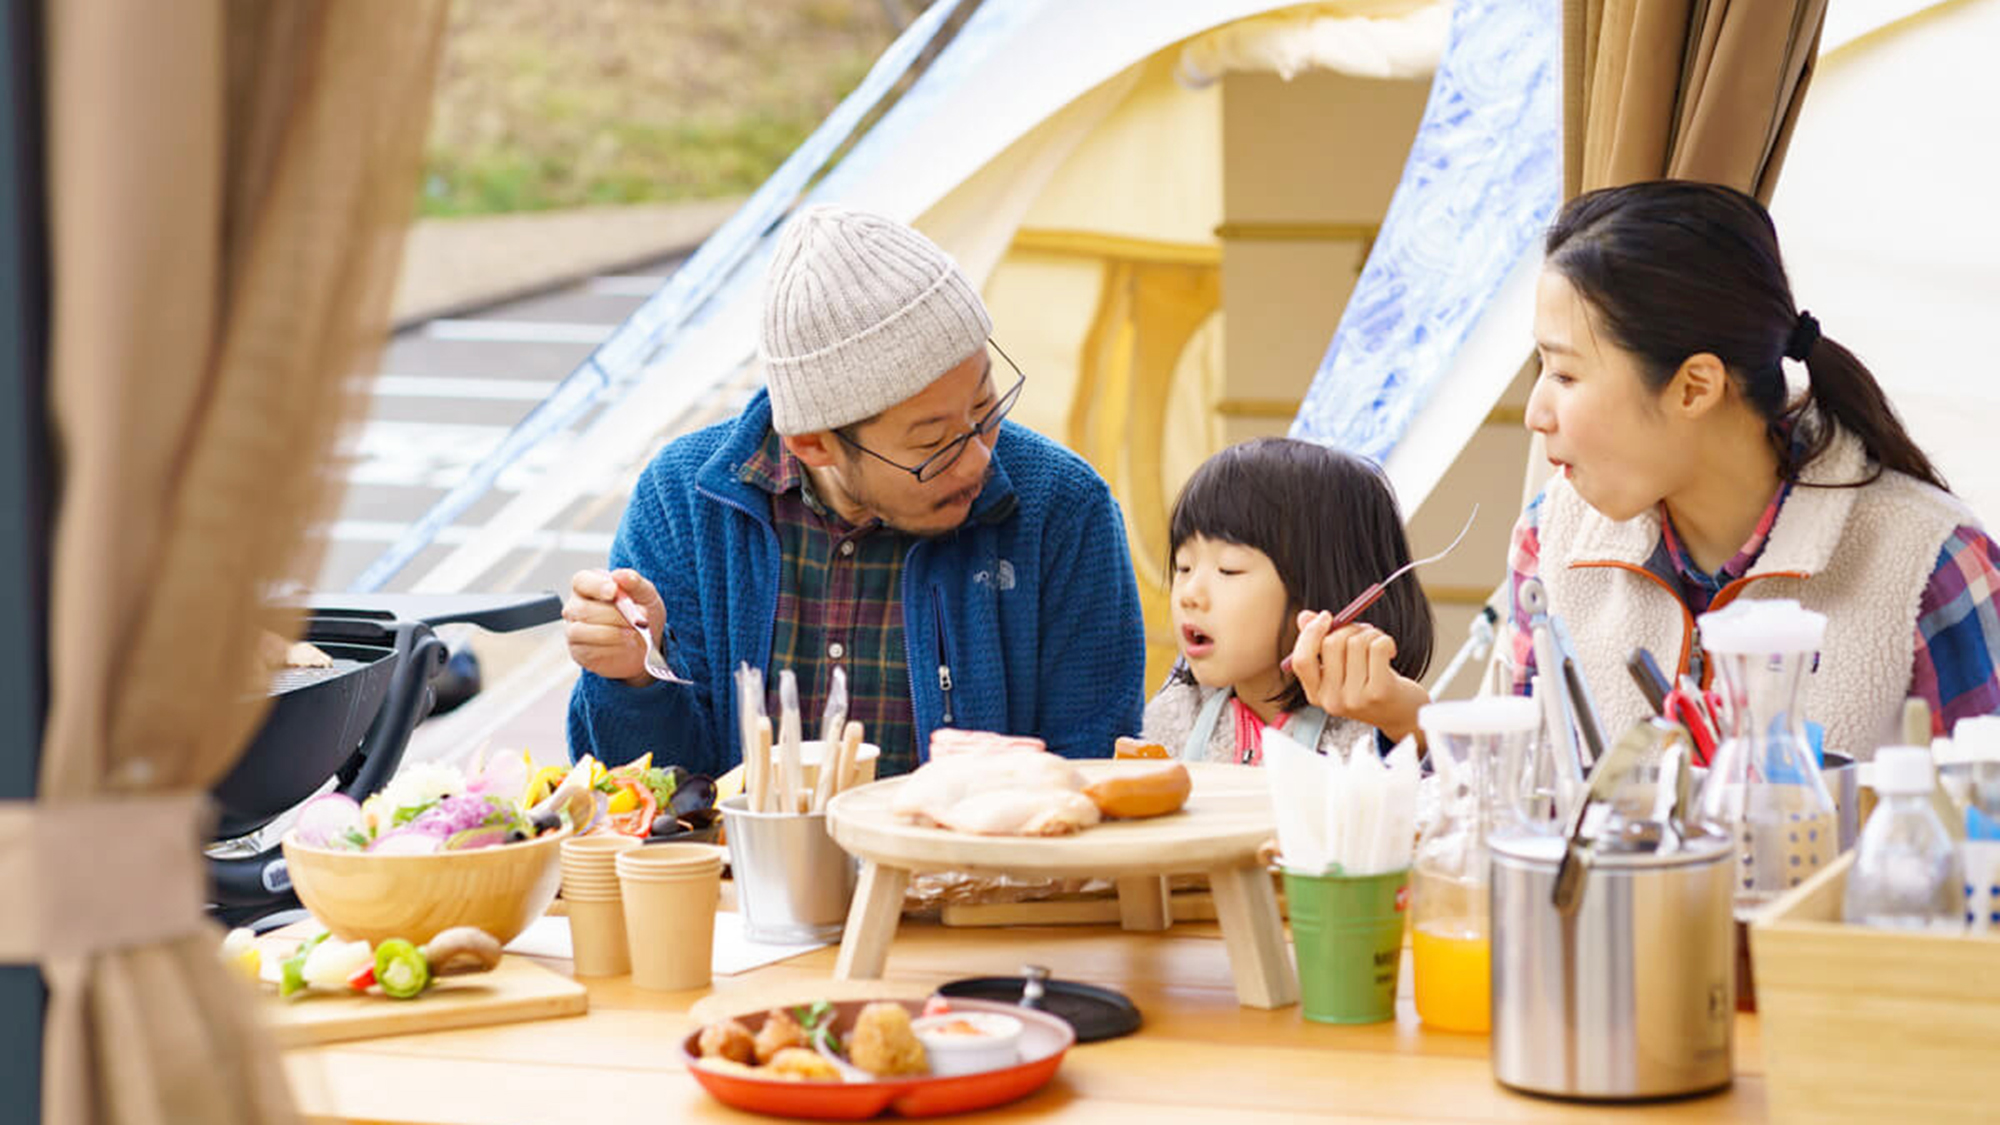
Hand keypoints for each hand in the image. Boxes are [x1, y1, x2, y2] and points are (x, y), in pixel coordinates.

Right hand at [564, 567, 667, 687]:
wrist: (647, 644)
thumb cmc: (640, 614)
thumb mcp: (646, 595)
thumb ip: (635, 583)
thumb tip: (620, 575)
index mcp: (588, 586)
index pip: (582, 581)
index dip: (596, 586)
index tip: (614, 591)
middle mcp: (576, 607)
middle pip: (583, 608)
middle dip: (613, 614)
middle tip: (638, 620)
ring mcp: (574, 630)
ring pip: (581, 630)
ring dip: (611, 632)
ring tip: (633, 633)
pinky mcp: (579, 651)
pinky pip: (588, 650)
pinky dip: (611, 647)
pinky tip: (625, 644)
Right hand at [1288, 610, 1429, 743]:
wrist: (1404, 715)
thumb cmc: (1371, 685)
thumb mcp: (1343, 669)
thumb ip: (1321, 645)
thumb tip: (1304, 616)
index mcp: (1317, 695)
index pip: (1302, 661)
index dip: (1310, 634)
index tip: (1326, 616)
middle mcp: (1332, 701)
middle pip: (1331, 643)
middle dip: (1349, 628)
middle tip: (1363, 633)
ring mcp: (1355, 699)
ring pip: (1356, 642)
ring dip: (1371, 634)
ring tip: (1379, 645)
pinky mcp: (1379, 692)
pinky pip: (1377, 646)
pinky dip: (1386, 640)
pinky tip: (1390, 652)